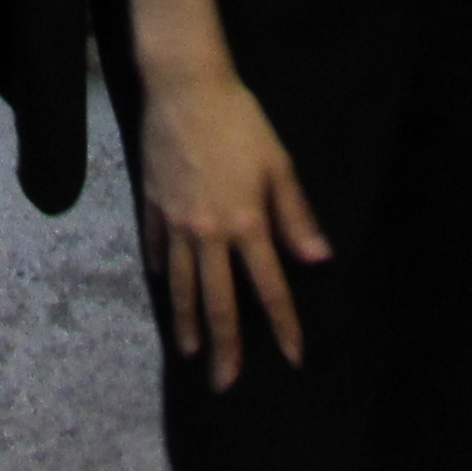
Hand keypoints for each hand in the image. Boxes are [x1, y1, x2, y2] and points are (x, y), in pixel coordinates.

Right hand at [137, 66, 328, 390]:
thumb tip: (318, 260)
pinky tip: (160, 284)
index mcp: (246, 223)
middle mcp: (208, 233)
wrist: (184, 87)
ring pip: (180, 284)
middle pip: (217, 301)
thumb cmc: (239, 120)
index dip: (283, 325)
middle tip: (225, 383)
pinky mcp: (153, 203)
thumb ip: (296, 216)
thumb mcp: (279, 164)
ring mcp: (175, 221)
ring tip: (190, 351)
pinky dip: (158, 269)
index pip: (269, 288)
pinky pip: (154, 246)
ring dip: (187, 321)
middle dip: (225, 347)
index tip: (292, 357)